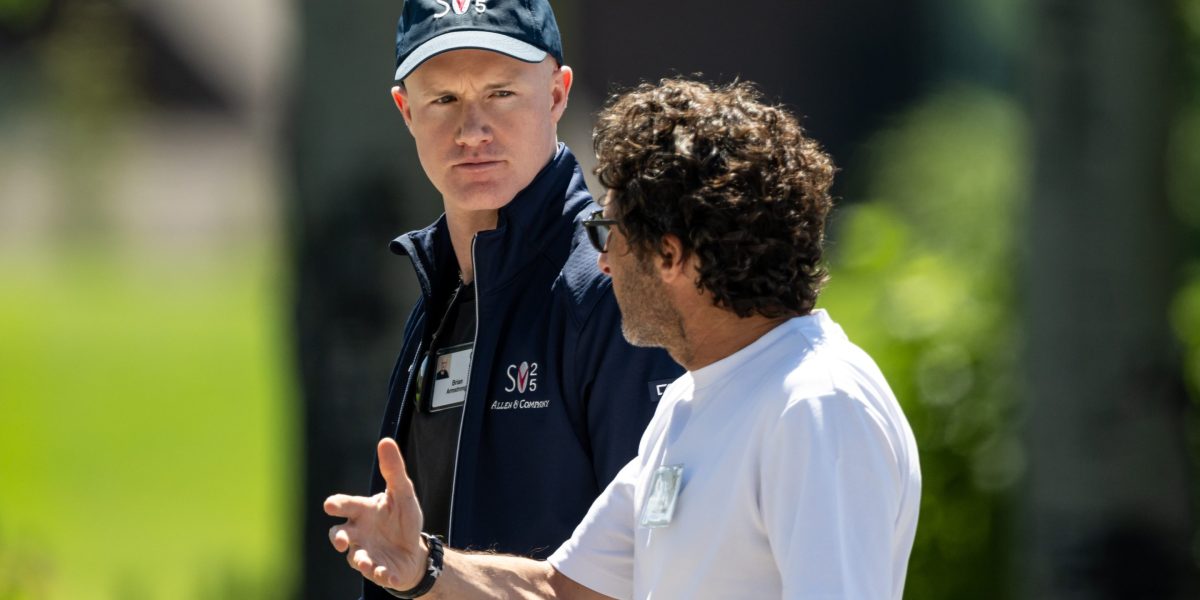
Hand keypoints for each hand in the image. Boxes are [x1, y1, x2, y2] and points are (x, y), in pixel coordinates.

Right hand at [325, 438, 428, 589]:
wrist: (413, 550)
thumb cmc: (401, 518)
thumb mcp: (403, 492)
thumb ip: (394, 470)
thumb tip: (385, 440)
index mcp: (363, 511)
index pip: (346, 505)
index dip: (338, 505)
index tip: (330, 505)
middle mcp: (359, 533)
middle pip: (340, 535)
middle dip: (339, 538)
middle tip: (341, 541)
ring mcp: (366, 553)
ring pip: (356, 558)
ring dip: (361, 561)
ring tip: (367, 564)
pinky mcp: (378, 570)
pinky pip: (378, 575)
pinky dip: (382, 576)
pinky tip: (390, 576)